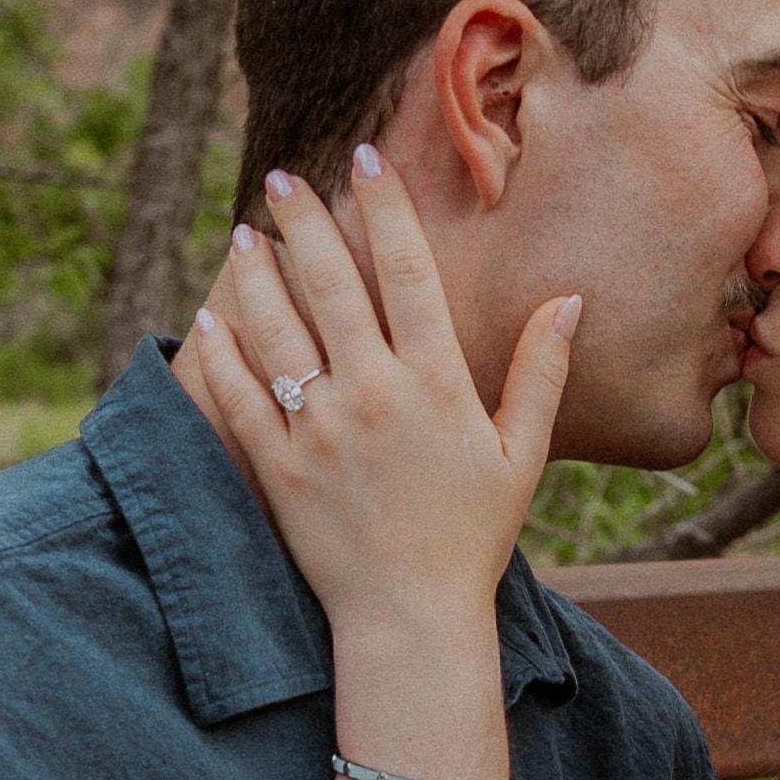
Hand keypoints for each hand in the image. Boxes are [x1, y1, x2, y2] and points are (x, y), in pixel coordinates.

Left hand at [201, 154, 577, 640]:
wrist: (410, 619)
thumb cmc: (472, 538)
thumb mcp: (521, 455)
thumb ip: (540, 373)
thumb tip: (569, 300)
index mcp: (436, 385)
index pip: (408, 272)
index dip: (386, 209)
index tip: (366, 159)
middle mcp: (373, 396)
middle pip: (331, 284)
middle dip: (306, 221)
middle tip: (284, 179)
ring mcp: (318, 431)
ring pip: (276, 329)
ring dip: (255, 273)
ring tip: (245, 233)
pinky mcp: (277, 468)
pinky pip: (239, 396)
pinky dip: (221, 351)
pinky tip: (210, 313)